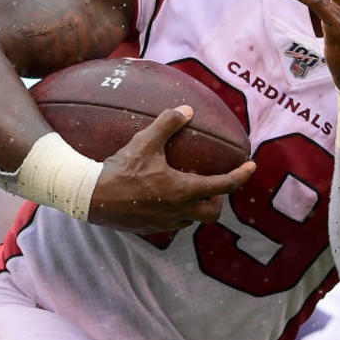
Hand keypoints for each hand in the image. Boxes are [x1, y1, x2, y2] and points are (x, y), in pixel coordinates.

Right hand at [88, 105, 255, 232]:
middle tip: (213, 184)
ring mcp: (164, 223)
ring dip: (196, 207)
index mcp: (183, 191)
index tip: (251, 167)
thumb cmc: (119, 169)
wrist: (88, 197)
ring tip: (187, 189)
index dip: (241, 176)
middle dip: (218, 199)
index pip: (224, 185)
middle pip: (213, 212)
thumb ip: (168, 124)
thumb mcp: (144, 142)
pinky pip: (172, 223)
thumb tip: (187, 110)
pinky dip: (176, 212)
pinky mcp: (149, 229)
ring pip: (192, 220)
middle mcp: (179, 211)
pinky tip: (164, 198)